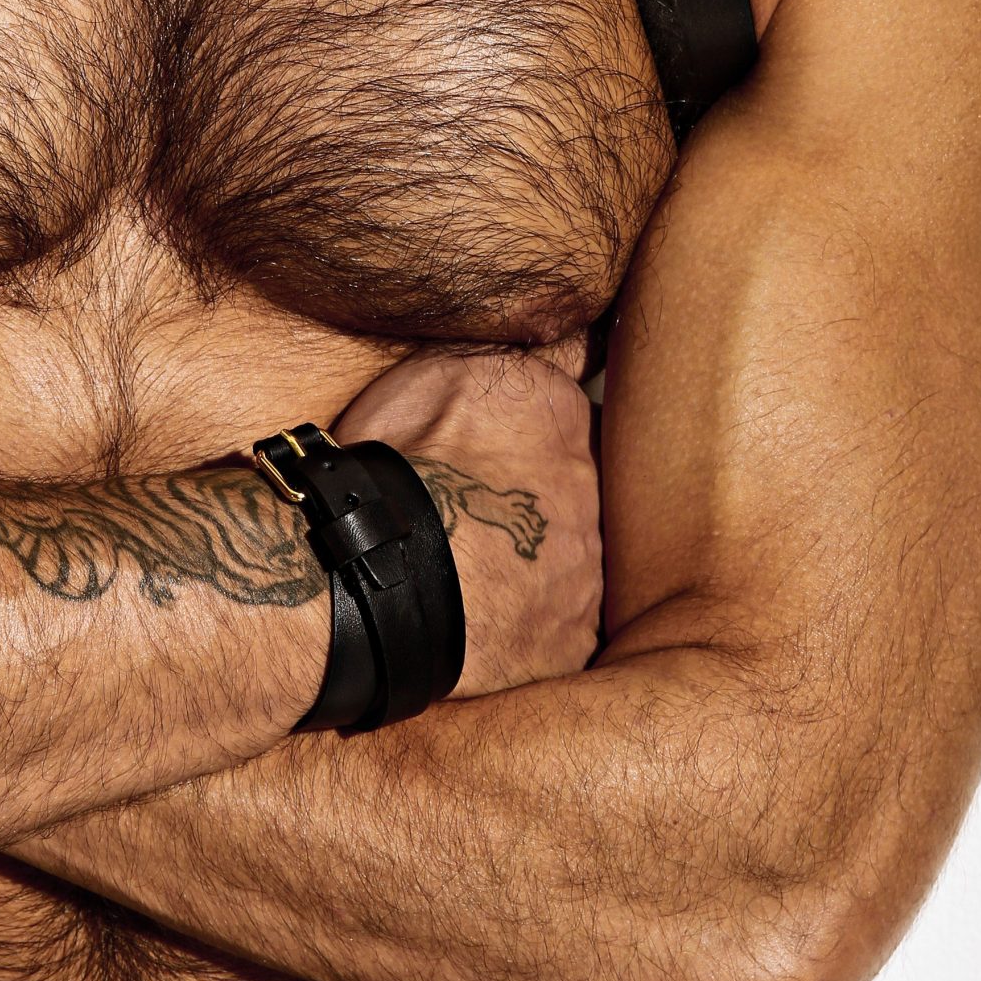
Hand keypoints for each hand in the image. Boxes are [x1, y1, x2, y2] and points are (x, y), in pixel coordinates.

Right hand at [331, 346, 602, 697]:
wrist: (390, 571)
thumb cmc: (399, 466)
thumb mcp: (436, 371)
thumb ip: (497, 358)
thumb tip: (560, 342)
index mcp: (557, 412)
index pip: (567, 410)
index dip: (533, 429)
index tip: (503, 446)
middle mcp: (590, 488)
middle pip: (576, 487)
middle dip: (539, 499)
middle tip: (474, 517)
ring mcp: (587, 569)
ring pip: (571, 560)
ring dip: (535, 565)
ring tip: (471, 577)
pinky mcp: (571, 638)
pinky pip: (557, 630)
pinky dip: (527, 627)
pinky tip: (483, 624)